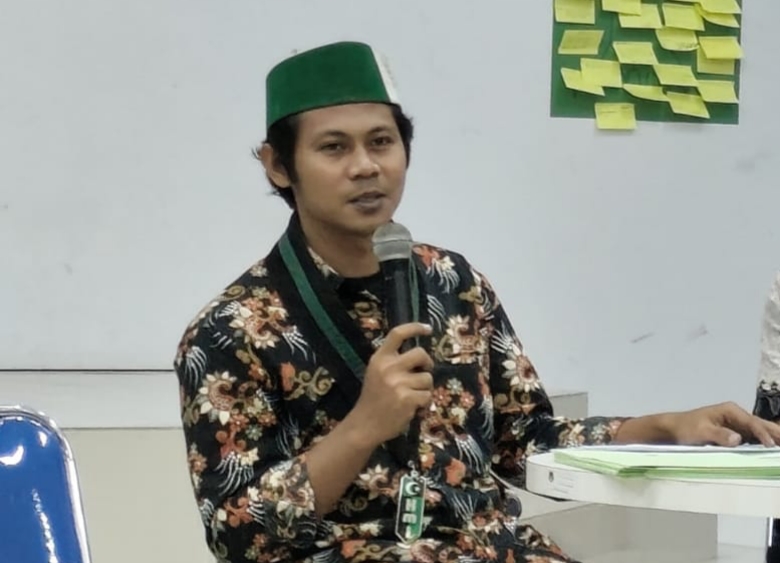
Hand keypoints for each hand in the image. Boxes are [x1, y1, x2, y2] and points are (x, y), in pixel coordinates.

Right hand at [345, 323, 433, 446]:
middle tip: (425, 371)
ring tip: (412, 396)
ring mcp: (398, 383)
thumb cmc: (373, 399)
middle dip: (427, 362)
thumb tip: (420, 356)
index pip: (398, 334)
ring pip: (427, 378)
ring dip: (424, 388)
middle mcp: (388, 367)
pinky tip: (412, 408)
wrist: (364, 425)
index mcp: (379, 358)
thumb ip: (393, 362)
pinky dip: (424, 403)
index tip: (428, 329)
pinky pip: (427, 396)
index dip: (415, 327)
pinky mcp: (407, 399)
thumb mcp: (376, 373)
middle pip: (420, 353)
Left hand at [670, 401, 779, 446]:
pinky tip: (771, 451)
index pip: (752, 423)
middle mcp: (736, 415)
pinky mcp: (734, 432)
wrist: (674, 429)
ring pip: (760, 431)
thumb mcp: (700, 432)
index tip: (771, 446)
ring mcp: (737, 423)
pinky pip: (753, 437)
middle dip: (776, 434)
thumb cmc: (686, 428)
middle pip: (761, 424)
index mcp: (730, 410)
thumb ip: (719, 435)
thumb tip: (738, 439)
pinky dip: (763, 443)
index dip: (763, 435)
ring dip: (772, 438)